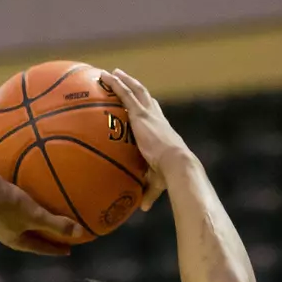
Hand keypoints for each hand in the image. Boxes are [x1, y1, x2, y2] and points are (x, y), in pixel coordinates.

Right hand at [0, 167, 84, 255]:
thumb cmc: (7, 207)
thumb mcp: (34, 216)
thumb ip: (56, 225)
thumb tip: (80, 233)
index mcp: (16, 240)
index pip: (41, 248)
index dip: (56, 249)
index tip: (68, 250)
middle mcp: (7, 233)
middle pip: (31, 236)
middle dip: (46, 235)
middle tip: (61, 234)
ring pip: (22, 221)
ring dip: (34, 220)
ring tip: (46, 214)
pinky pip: (15, 207)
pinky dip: (26, 205)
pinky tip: (30, 195)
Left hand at [98, 69, 194, 210]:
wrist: (175, 163)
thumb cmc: (169, 174)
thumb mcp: (157, 182)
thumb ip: (148, 192)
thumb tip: (142, 208)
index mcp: (162, 130)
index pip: (155, 115)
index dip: (149, 106)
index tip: (142, 101)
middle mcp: (157, 118)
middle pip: (145, 97)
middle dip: (135, 86)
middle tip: (124, 78)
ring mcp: (148, 114)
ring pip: (135, 91)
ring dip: (124, 80)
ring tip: (112, 72)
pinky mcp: (140, 114)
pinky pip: (124, 94)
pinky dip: (116, 84)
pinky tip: (106, 76)